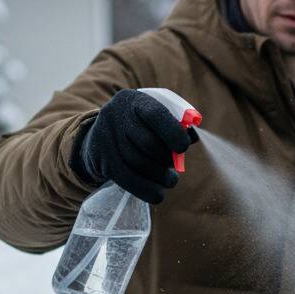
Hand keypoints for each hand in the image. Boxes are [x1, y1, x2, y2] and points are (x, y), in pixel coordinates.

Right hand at [77, 89, 197, 204]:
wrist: (102, 137)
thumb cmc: (140, 126)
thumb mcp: (154, 118)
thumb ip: (176, 123)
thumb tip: (192, 137)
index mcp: (135, 100)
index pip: (156, 114)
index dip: (174, 133)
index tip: (184, 147)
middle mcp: (116, 115)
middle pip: (148, 143)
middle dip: (168, 159)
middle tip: (175, 165)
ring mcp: (106, 138)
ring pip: (139, 164)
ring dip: (161, 177)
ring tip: (170, 180)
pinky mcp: (102, 161)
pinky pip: (128, 180)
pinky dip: (148, 190)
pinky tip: (159, 193)